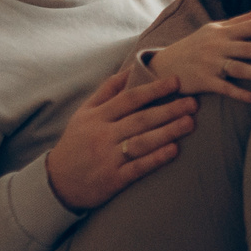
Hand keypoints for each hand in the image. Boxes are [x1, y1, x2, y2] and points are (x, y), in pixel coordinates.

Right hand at [46, 71, 197, 211]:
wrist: (58, 182)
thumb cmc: (77, 142)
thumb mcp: (84, 113)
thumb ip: (107, 91)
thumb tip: (131, 68)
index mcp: (96, 116)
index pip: (129, 98)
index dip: (153, 89)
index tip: (176, 81)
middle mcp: (102, 135)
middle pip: (140, 119)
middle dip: (168, 109)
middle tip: (193, 103)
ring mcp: (107, 158)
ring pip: (142, 142)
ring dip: (167, 132)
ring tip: (189, 123)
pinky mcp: (113, 180)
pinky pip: (138, 167)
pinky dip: (156, 158)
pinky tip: (174, 150)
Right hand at [146, 6, 250, 105]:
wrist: (164, 64)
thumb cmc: (194, 45)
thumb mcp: (215, 29)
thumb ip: (241, 20)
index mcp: (222, 31)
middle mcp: (218, 46)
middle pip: (248, 47)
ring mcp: (211, 64)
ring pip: (239, 68)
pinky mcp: (205, 81)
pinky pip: (226, 89)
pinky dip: (242, 94)